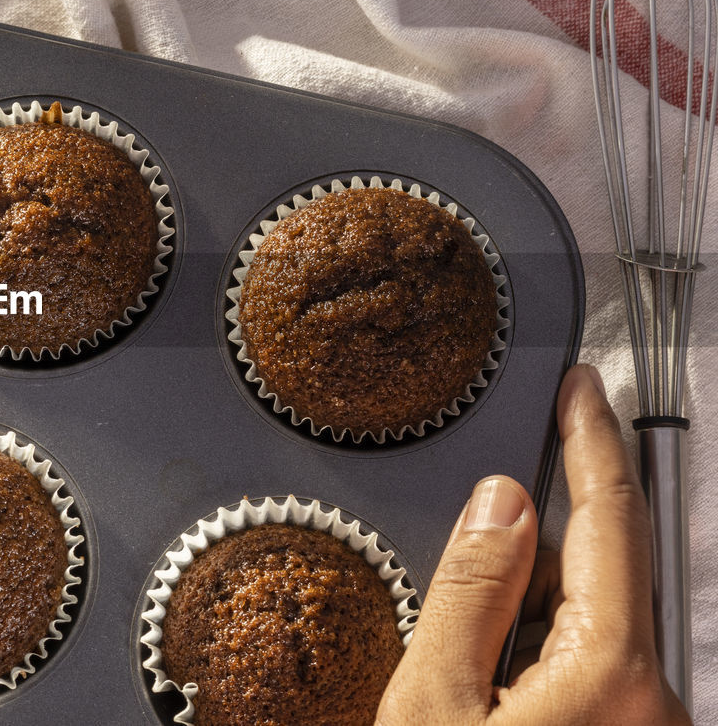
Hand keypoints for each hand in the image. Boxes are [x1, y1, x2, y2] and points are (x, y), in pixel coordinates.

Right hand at [376, 364, 689, 724]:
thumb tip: (500, 500)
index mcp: (610, 677)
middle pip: (598, 577)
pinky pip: (589, 668)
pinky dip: (535, 659)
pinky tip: (484, 700)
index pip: (613, 523)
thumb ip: (470, 590)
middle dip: (530, 560)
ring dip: (526, 621)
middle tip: (464, 607)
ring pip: (590, 624)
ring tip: (462, 686)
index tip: (580, 389)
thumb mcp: (431, 700)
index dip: (593, 443)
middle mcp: (651, 703)